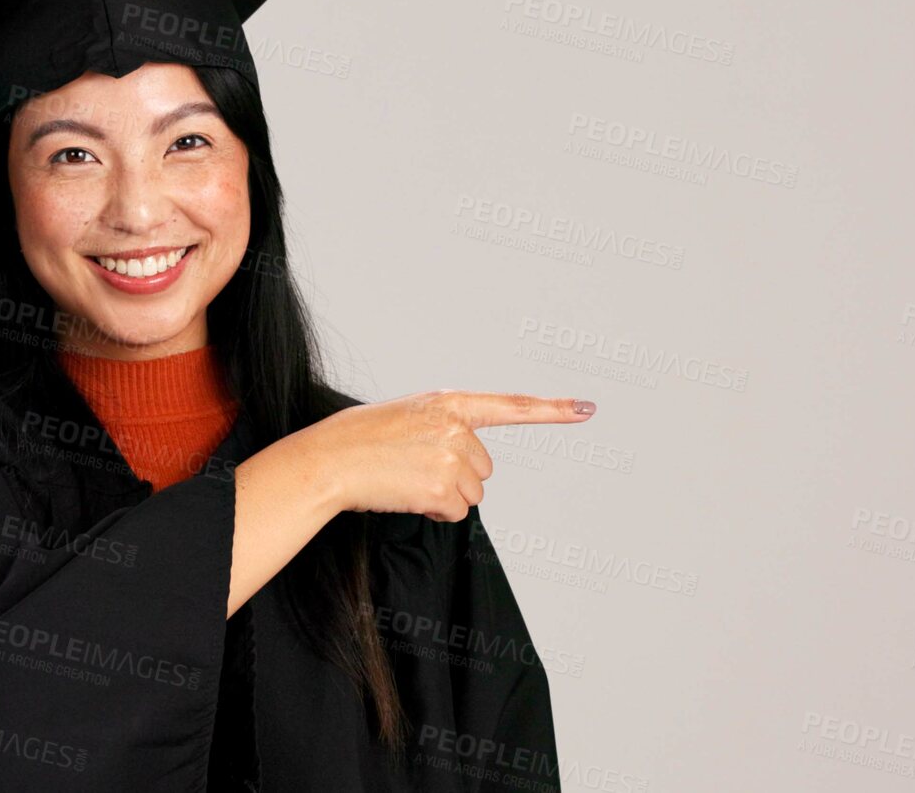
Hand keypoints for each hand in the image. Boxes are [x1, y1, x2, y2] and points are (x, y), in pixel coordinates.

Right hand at [282, 390, 595, 521]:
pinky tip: (405, 495)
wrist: (328, 461)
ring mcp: (453, 457)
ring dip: (443, 496)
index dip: (552, 410)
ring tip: (404, 480)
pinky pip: (455, 512)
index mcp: (448, 402)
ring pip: (471, 494)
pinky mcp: (445, 488)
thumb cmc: (356, 440)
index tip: (586, 409)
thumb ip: (442, 429)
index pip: (510, 406)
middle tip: (412, 470)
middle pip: (483, 469)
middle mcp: (457, 427)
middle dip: (454, 477)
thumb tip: (465, 466)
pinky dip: (433, 511)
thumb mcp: (405, 417)